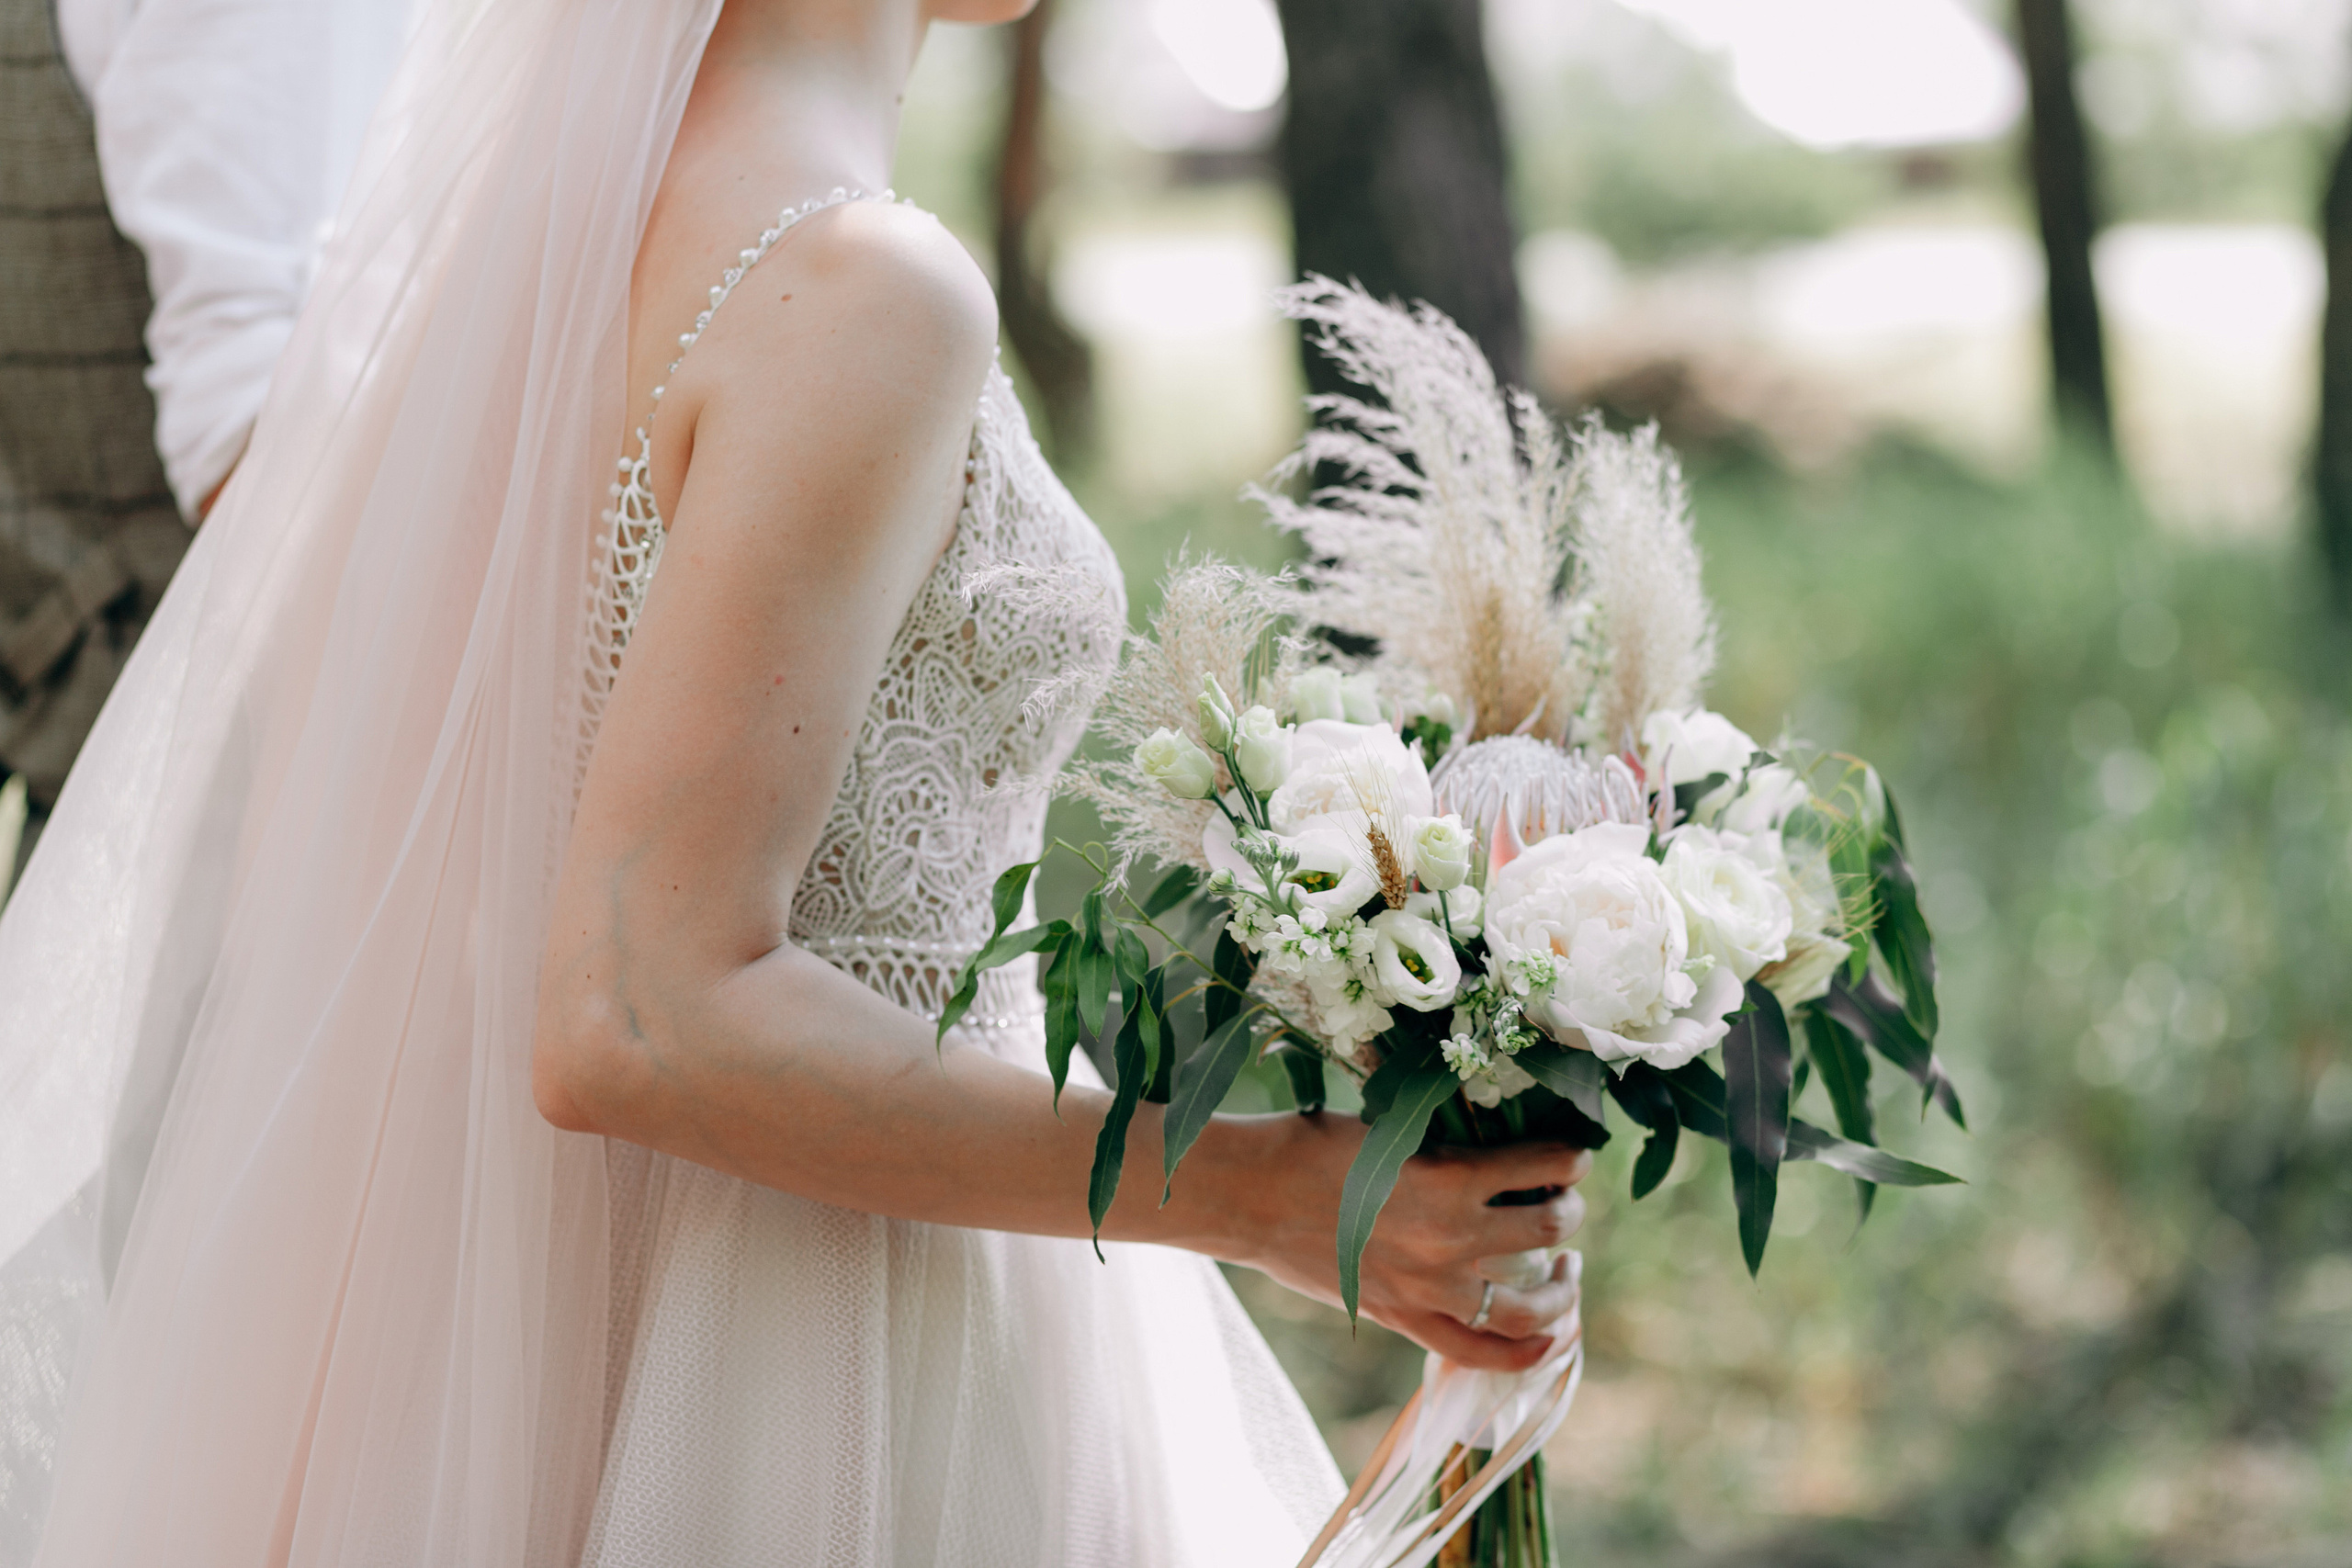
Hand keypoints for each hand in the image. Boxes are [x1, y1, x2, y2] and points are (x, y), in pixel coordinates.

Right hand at [1227, 1112, 1590, 1372]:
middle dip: (1569, 1210)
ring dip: (1563, 1286)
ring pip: (1531, 1304)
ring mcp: (1430, 1288)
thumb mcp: (1391, 1128)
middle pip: (1550, 1229)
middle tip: (1564, 1201)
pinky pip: (1482, 1352)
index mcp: (1449, 1176)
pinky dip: (1527, 1351)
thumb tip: (1499, 1144)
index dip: (1573, 1159)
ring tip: (1566, 1268)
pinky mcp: (1406, 1319)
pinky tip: (1550, 1335)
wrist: (1251, 1196)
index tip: (1576, 1156)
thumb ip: (1447, 1144)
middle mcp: (1451, 1237)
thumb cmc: (1312, 1145)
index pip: (1545, 1166)